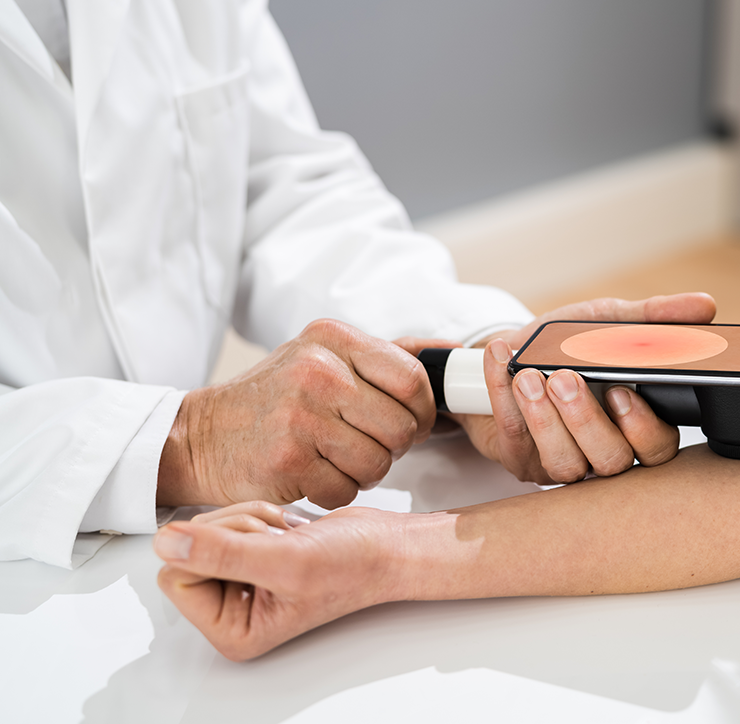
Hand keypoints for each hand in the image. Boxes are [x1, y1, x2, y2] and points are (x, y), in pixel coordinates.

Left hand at [155, 502, 402, 660]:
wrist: (388, 545)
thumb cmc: (353, 565)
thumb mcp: (286, 562)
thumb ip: (222, 554)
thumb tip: (165, 543)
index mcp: (231, 629)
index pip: (175, 576)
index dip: (213, 549)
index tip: (260, 550)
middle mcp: (230, 609)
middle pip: (187, 549)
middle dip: (235, 530)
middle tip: (278, 542)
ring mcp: (240, 581)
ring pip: (207, 529)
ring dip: (251, 519)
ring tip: (288, 536)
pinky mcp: (250, 554)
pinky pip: (229, 518)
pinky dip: (260, 512)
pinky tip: (289, 529)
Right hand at [157, 319, 441, 508]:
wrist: (200, 436)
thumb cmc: (273, 400)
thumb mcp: (323, 357)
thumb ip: (383, 358)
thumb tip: (449, 358)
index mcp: (333, 339)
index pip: (413, 378)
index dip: (422, 411)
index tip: (411, 423)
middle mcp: (318, 371)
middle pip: (402, 426)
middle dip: (393, 447)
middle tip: (366, 445)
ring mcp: (301, 415)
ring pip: (379, 462)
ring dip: (365, 472)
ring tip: (336, 459)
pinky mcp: (287, 460)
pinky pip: (347, 489)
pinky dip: (336, 491)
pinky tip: (313, 475)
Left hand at [457, 293, 716, 483]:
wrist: (511, 353)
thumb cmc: (567, 345)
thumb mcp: (610, 323)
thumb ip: (654, 319)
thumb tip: (705, 307)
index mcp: (634, 426)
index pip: (657, 449)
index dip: (643, 428)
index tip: (623, 391)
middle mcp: (602, 452)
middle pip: (611, 460)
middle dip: (587, 421)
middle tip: (566, 379)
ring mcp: (562, 461)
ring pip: (564, 463)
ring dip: (544, 418)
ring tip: (530, 377)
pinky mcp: (521, 460)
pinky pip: (515, 440)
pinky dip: (504, 396)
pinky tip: (502, 361)